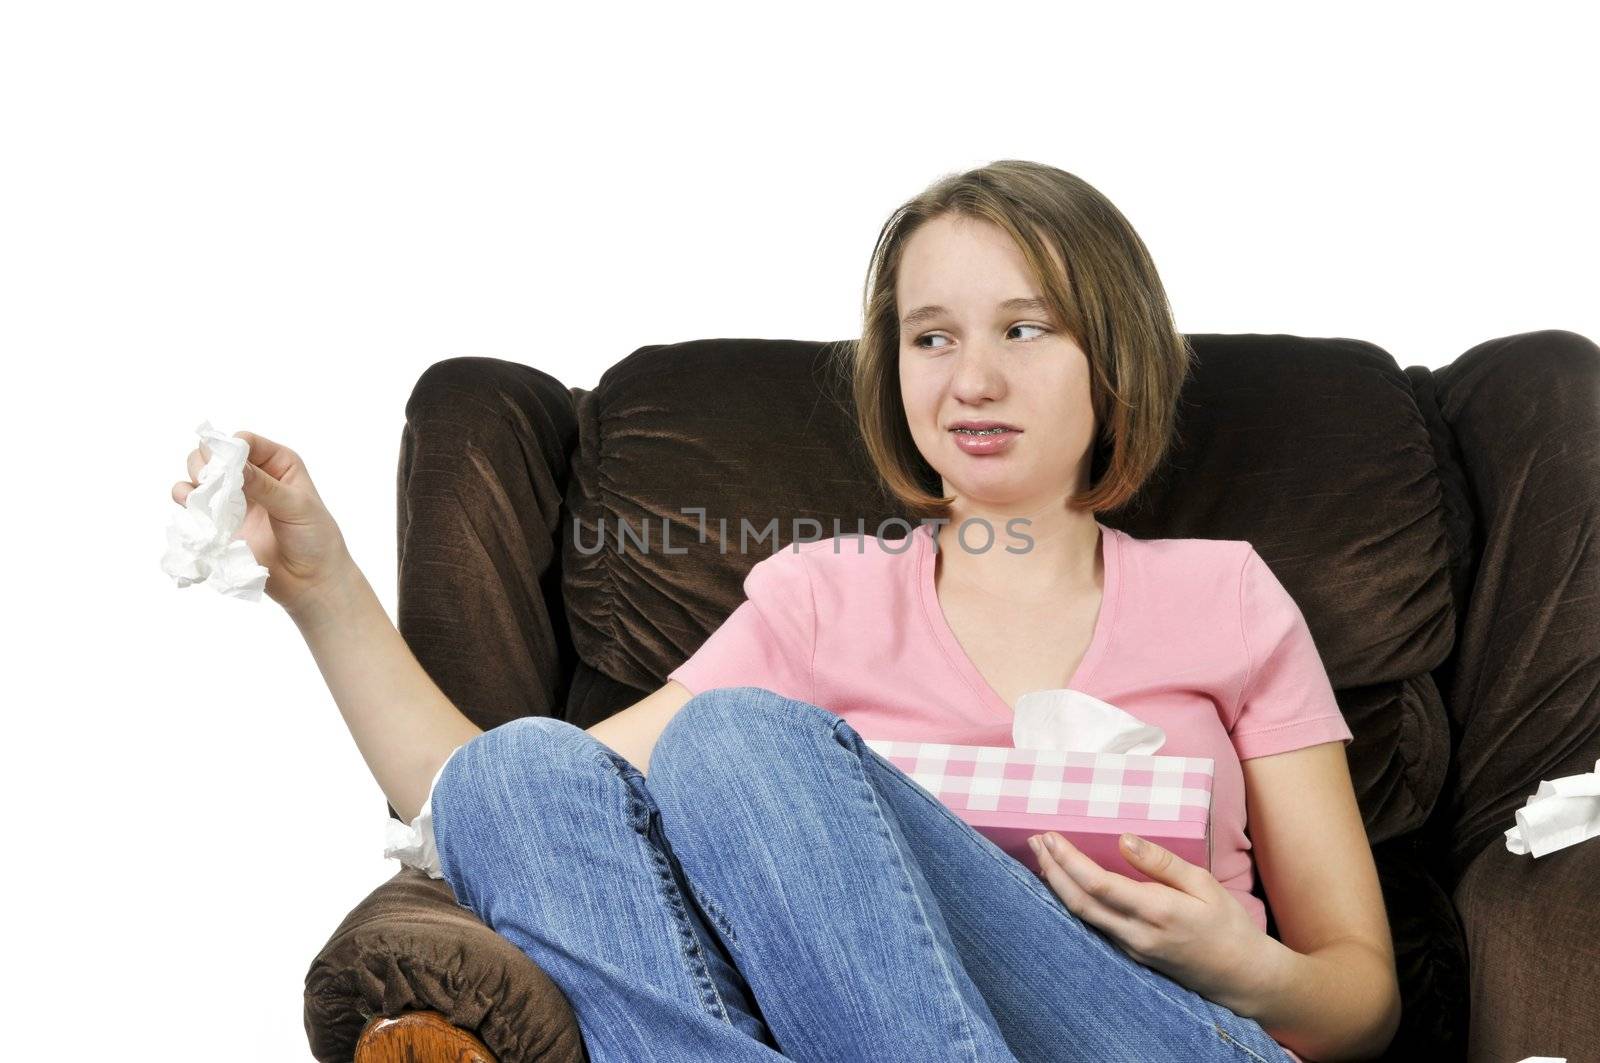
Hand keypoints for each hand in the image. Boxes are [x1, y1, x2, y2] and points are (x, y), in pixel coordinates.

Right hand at [171, 429, 354, 616]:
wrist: (310, 581)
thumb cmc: (314, 538)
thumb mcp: (296, 506)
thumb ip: (265, 486)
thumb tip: (234, 466)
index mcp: (277, 463)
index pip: (245, 441)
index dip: (230, 448)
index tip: (224, 466)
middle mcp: (251, 477)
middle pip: (213, 455)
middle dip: (206, 463)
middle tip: (208, 480)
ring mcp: (232, 500)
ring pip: (198, 477)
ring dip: (193, 484)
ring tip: (200, 498)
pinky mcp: (219, 524)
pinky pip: (191, 507)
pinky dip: (187, 506)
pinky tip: (195, 514)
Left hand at [1028, 831, 1271, 1011]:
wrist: (1241, 975)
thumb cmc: (1227, 924)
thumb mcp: (1204, 884)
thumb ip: (1161, 862)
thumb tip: (1123, 839)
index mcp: (1157, 911)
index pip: (1098, 885)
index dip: (1068, 861)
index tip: (1050, 837)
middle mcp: (1136, 934)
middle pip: (1079, 902)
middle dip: (1052, 870)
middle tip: (1034, 841)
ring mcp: (1130, 948)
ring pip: (1081, 917)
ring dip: (1057, 886)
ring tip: (1042, 857)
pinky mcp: (1131, 954)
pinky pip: (1093, 926)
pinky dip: (1073, 901)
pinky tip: (1066, 884)